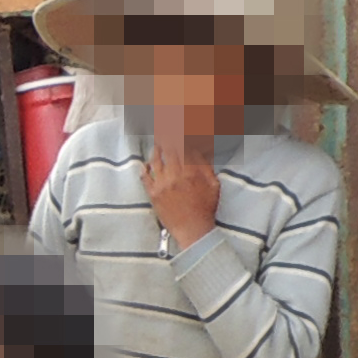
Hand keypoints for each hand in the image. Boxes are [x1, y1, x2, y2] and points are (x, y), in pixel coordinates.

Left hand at [142, 133, 222, 247]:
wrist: (193, 230)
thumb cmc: (206, 208)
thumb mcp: (213, 185)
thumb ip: (206, 165)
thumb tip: (200, 149)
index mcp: (191, 172)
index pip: (183, 146)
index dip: (179, 134)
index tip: (177, 126)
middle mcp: (175, 175)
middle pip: (168, 149)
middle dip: (166, 136)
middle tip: (163, 127)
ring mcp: (162, 184)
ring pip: (156, 160)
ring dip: (156, 149)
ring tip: (157, 141)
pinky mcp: (153, 194)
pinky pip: (145, 177)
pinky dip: (145, 168)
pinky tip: (146, 163)